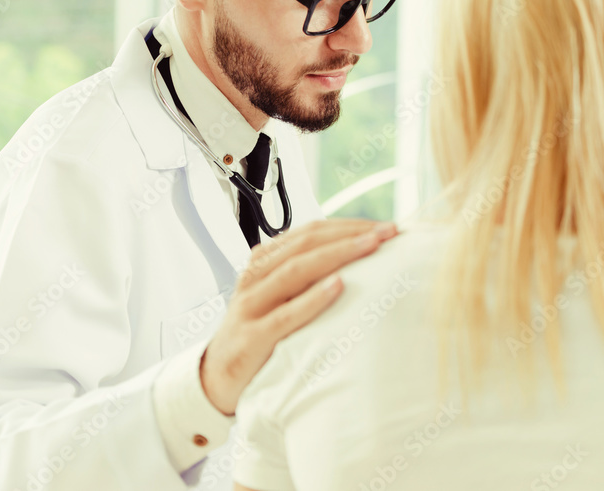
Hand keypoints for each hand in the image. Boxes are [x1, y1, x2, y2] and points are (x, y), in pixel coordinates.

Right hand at [199, 218, 397, 415]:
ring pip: (296, 270)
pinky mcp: (253, 337)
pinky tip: (338, 286)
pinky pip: (286, 314)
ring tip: (371, 247)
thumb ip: (303, 277)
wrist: (216, 377)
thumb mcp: (276, 298)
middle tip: (387, 232)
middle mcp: (256, 277)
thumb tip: (355, 259)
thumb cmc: (256, 334)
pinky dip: (313, 298)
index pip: (310, 232)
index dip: (347, 226)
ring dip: (339, 254)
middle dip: (350, 234)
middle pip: (306, 244)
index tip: (383, 226)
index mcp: (264, 262)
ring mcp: (251, 306)